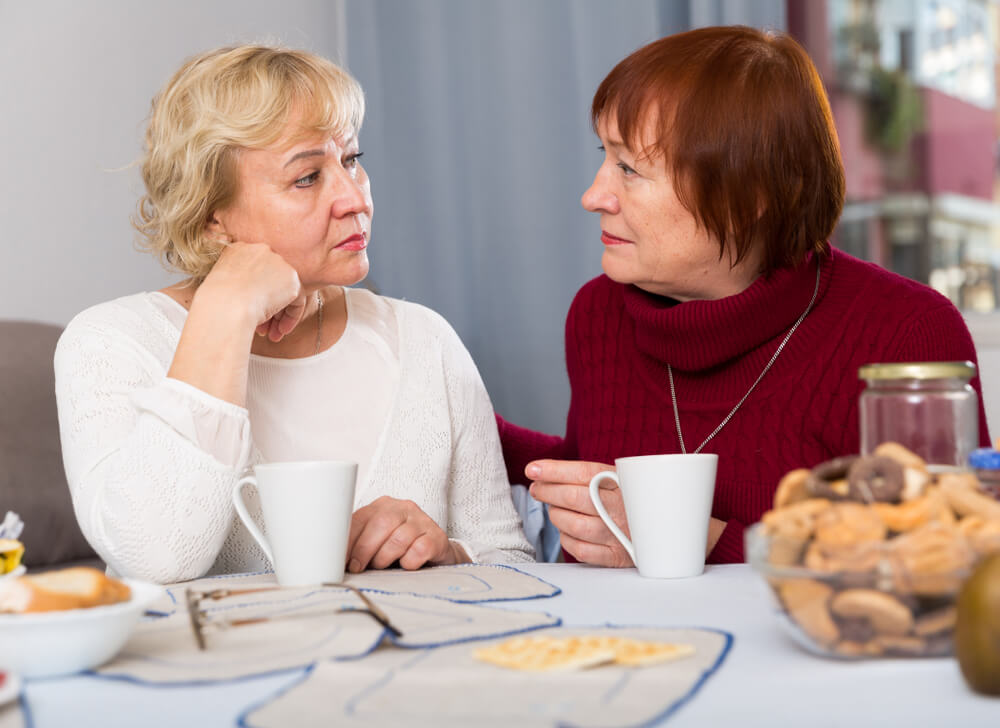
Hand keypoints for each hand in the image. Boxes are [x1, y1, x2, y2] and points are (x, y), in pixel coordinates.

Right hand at [197, 241, 307, 341]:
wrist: (226, 306)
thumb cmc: (215, 303)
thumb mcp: (219, 286)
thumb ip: (234, 283)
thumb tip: (244, 297)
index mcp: (239, 249)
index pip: (254, 272)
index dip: (252, 294)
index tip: (247, 311)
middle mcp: (261, 250)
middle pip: (271, 280)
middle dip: (267, 306)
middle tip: (262, 328)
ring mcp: (278, 263)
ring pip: (284, 291)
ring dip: (278, 314)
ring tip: (271, 334)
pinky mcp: (292, 279)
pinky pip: (297, 299)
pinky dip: (290, 317)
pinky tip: (280, 331)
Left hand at [346, 496, 466, 571]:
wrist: (435, 551)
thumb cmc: (399, 548)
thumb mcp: (377, 541)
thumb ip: (359, 543)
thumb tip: (333, 560)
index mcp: (383, 506)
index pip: (361, 518)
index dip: (348, 540)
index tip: (340, 560)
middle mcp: (403, 508)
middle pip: (381, 524)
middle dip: (365, 549)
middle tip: (358, 567)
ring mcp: (422, 521)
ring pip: (399, 538)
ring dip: (384, 557)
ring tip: (381, 567)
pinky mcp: (436, 537)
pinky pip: (419, 549)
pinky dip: (409, 561)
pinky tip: (406, 565)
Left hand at [526, 459, 633, 567]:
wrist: (666, 529)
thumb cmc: (631, 502)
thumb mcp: (620, 481)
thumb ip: (589, 477)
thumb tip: (542, 473)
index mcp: (624, 484)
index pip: (584, 473)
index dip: (555, 470)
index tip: (532, 469)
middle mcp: (623, 508)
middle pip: (574, 497)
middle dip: (547, 491)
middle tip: (536, 489)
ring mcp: (620, 534)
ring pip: (573, 524)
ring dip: (556, 516)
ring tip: (555, 510)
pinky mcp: (616, 557)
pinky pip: (580, 550)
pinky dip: (567, 539)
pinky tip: (568, 531)